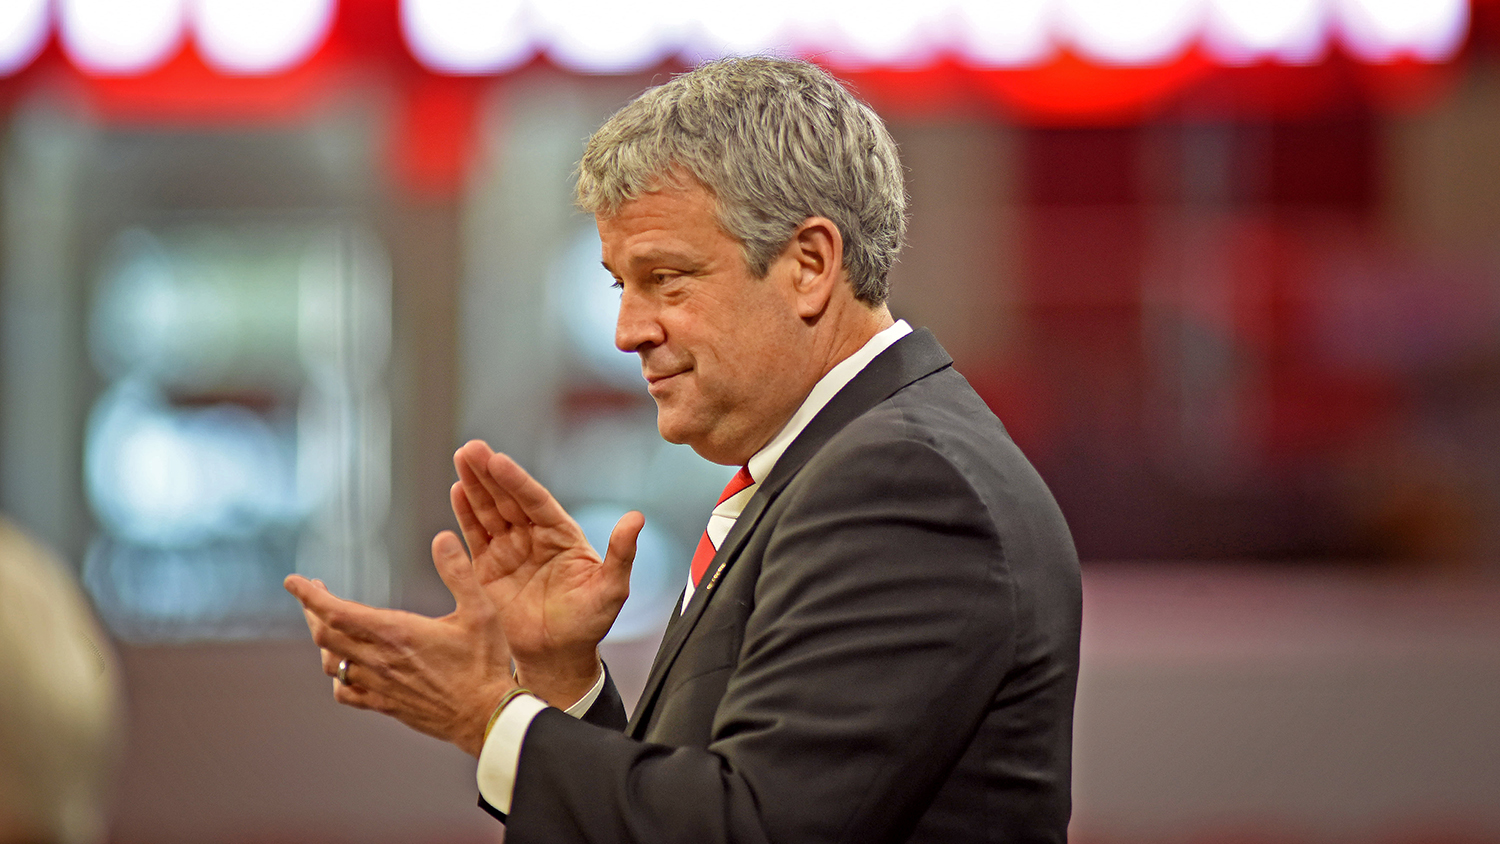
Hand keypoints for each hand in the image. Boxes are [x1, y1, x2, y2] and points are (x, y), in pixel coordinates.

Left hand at [283, 532, 514, 756]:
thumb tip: (442, 538)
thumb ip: (458, 572)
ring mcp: (379, 685)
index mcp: (396, 633)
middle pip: (324, 634)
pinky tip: (344, 668)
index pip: (337, 612)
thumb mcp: (480, 610)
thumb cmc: (484, 664)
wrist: (485, 716)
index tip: (293, 581)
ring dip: (323, 640)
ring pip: (331, 662)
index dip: (310, 596)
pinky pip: (345, 692)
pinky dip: (337, 675)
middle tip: (314, 594)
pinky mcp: (384, 704)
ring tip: (326, 624)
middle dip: (312, 610)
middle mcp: (380, 659)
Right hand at [450, 440, 642, 705]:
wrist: (559, 657)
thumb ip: (621, 553)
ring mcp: (510, 550)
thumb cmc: (589, 623)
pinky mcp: (488, 570)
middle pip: (509, 498)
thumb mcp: (611, 588)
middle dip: (490, 473)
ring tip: (462, 458)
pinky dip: (465, 514)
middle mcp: (534, 537)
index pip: (536, 501)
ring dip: (475, 485)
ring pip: (490, 511)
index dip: (517, 481)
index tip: (498, 461)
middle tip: (471, 449)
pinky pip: (476, 536)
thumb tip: (637, 518)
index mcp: (561, 535)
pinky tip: (458, 491)